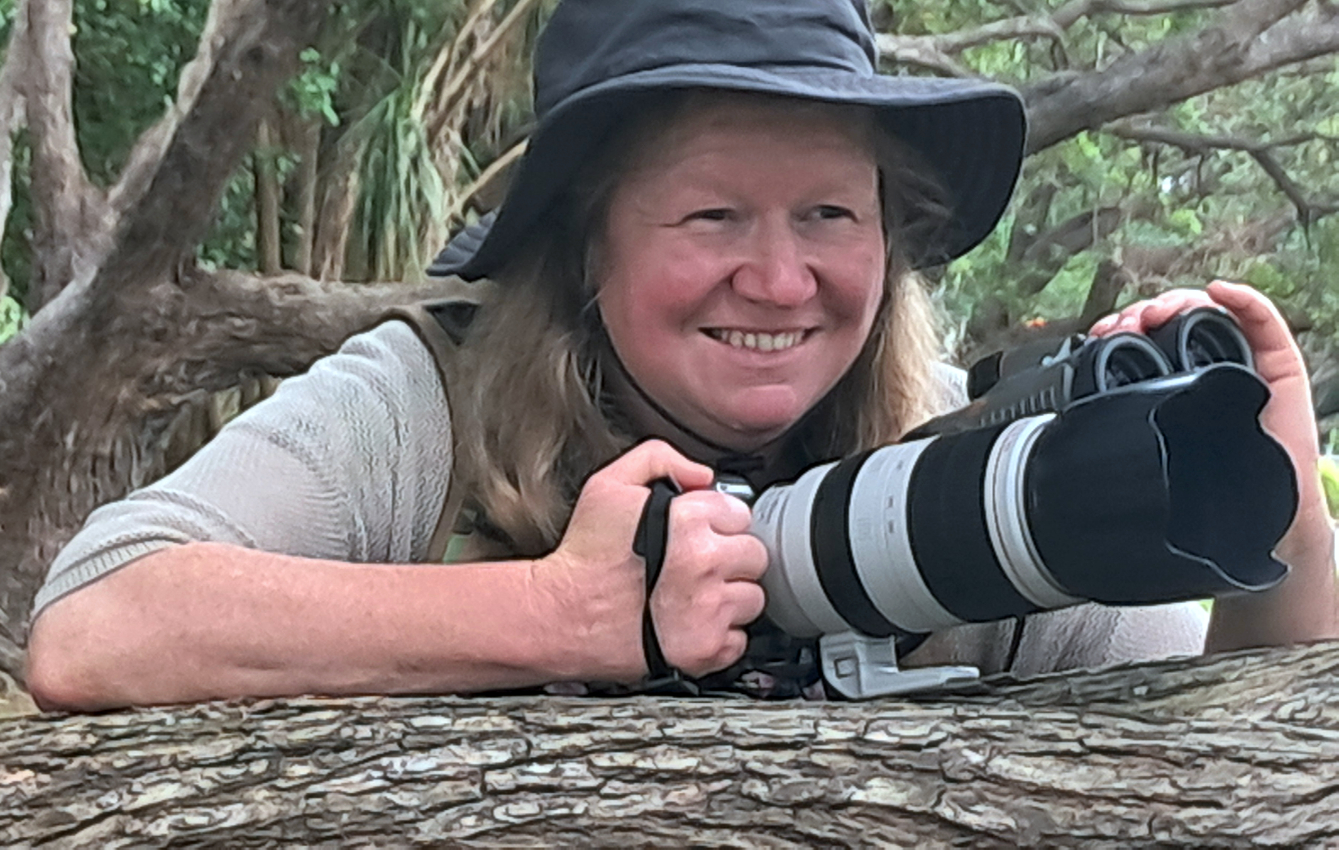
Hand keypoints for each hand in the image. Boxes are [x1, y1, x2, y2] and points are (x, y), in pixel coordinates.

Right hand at [538, 440, 767, 680]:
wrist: (560, 615)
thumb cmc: (583, 556)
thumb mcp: (608, 485)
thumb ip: (658, 459)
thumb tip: (703, 475)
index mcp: (688, 520)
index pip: (740, 514)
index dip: (718, 522)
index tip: (700, 533)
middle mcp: (704, 563)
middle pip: (754, 556)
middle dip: (730, 558)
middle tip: (697, 566)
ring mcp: (709, 609)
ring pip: (752, 598)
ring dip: (730, 597)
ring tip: (693, 596)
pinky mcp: (705, 648)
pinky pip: (738, 640)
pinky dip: (720, 634)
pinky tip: (691, 623)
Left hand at [1089, 281, 1317, 479]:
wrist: (1268, 507)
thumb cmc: (1217, 480)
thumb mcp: (1156, 451)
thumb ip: (1124, 433)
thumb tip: (1069, 431)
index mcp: (1172, 380)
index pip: (1144, 339)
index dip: (1120, 329)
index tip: (1099, 334)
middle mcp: (1204, 362)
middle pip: (1172, 318)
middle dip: (1142, 313)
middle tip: (1125, 325)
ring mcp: (1242, 357)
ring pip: (1208, 310)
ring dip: (1177, 302)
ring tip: (1156, 314)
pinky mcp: (1278, 360)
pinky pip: (1262, 319)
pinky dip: (1240, 299)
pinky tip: (1217, 293)